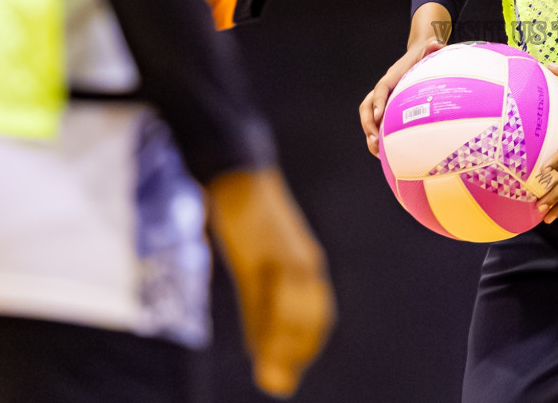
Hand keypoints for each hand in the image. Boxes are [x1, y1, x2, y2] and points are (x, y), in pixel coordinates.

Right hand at [206, 168, 331, 397]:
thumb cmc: (248, 217)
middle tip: (281, 385)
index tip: (292, 375)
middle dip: (296, 354)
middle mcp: (305, 262)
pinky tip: (255, 344)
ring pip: (292, 310)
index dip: (306, 345)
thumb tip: (258, 343)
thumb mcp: (259, 258)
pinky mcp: (264, 251)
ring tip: (269, 376)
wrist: (240, 176)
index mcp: (307, 262)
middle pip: (310, 316)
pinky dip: (264, 323)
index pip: (316, 313)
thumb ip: (261, 299)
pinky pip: (269, 293)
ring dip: (282, 347)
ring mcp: (286, 256)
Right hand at [360, 2, 450, 154]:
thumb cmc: (426, 55)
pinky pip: (378, 124)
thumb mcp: (430, 49)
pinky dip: (379, 138)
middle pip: (367, 106)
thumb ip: (432, 47)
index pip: (381, 88)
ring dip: (370, 134)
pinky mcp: (388, 109)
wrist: (419, 54)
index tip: (380, 115)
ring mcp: (384, 100)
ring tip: (379, 153)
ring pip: (369, 118)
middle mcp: (384, 89)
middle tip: (375, 140)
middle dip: (368, 124)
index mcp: (393, 77)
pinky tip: (388, 154)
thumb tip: (436, 43)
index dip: (378, 101)